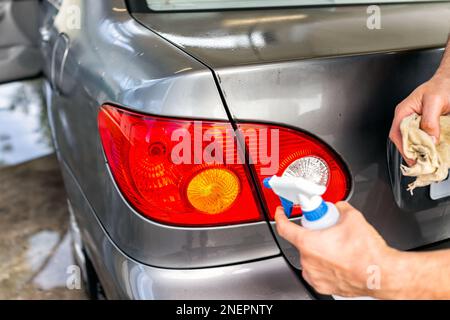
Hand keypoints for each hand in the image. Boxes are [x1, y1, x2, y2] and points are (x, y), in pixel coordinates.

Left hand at [275, 202, 397, 296]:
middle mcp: (308, 261)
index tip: (281, 213)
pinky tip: (338, 260)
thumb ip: (340, 207)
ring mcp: (314, 275)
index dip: (280, 217)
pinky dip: (324, 265)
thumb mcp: (352, 217)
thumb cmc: (367, 253)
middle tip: (326, 231)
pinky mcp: (322, 286)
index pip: (284, 228)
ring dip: (319, 250)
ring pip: (310, 257)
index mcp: (309, 243)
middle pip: (302, 241)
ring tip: (337, 247)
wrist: (381, 274)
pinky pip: (317, 271)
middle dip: (312, 234)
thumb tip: (339, 207)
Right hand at [389, 74, 449, 164]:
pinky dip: (428, 146)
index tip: (413, 159)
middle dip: (412, 152)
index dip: (403, 148)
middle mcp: (407, 118)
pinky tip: (434, 151)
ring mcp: (416, 122)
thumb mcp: (435, 101)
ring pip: (414, 140)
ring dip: (420, 150)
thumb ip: (430, 120)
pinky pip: (423, 138)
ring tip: (428, 159)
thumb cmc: (442, 85)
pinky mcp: (426, 125)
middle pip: (404, 140)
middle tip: (422, 163)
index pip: (396, 133)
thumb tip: (429, 139)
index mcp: (403, 112)